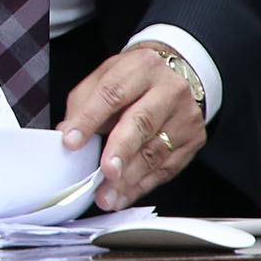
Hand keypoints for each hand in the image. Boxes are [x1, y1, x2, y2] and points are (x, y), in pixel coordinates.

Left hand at [59, 44, 206, 210]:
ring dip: (129, 178)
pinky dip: (142, 185)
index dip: (90, 119)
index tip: (71, 141)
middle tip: (105, 171)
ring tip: (107, 194)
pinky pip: (167, 168)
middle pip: (142, 122)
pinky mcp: (194, 139)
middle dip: (120, 150)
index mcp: (142, 66)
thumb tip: (67, 132)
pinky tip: (124, 194)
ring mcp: (185, 115)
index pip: (112, 93)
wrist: (176, 75)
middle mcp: (169, 88)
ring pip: (156, 150)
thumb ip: (83, 104)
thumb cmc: (135, 80)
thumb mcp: (105, 77)